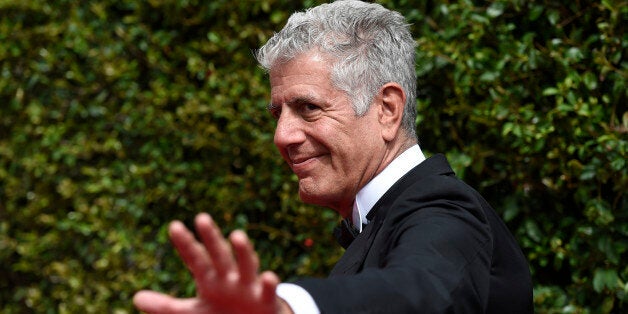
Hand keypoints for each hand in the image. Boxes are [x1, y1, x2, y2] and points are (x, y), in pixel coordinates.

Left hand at [133, 213, 290, 313]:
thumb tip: (136, 298)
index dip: (185, 244)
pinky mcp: (267, 300)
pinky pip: (269, 291)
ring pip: (247, 264)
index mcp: (210, 278)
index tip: (173, 226)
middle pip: (219, 254)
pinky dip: (269, 284)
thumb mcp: (193, 312)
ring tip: (236, 235)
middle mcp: (230, 277)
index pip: (195, 258)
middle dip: (211, 237)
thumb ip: (166, 306)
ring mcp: (249, 286)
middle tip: (201, 217)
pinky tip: (269, 276)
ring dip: (243, 250)